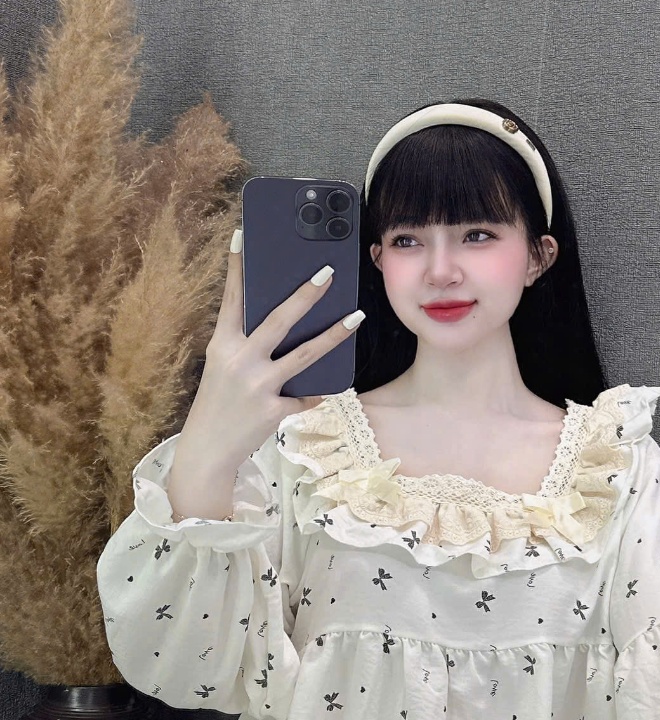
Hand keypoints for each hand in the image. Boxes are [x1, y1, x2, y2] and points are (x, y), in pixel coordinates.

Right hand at [177, 231, 364, 472]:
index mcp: (222, 345)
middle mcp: (240, 360)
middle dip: (305, 295)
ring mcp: (258, 385)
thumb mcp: (223, 370)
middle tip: (327, 272)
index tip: (243, 236)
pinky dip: (315, 392)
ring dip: (333, 334)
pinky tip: (327, 389)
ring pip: (304, 354)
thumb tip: (285, 332)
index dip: (236, 267)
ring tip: (356, 317)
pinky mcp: (273, 409)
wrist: (209, 449)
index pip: (232, 299)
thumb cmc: (218, 404)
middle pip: (278, 320)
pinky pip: (305, 395)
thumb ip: (247, 349)